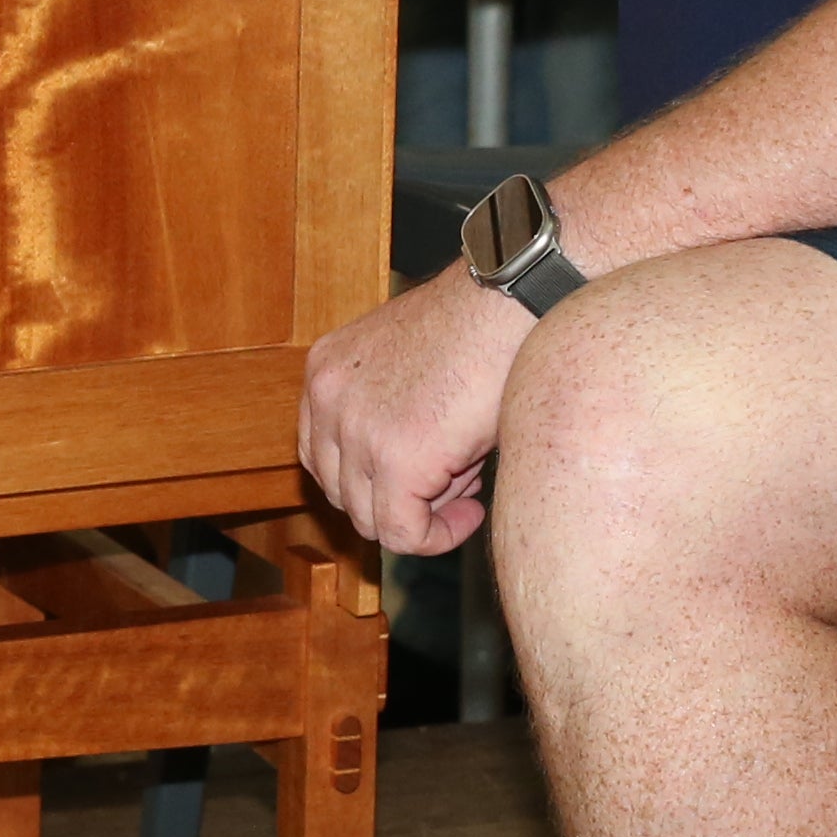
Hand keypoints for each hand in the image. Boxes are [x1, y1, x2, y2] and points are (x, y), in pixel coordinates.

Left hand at [299, 266, 535, 554]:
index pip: (322, 456)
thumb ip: (387, 415)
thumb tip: (408, 480)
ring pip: (371, 520)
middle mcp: (327, 399)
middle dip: (398, 498)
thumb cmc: (479, 324)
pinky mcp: (397, 460)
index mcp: (325, 371)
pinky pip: (403, 533)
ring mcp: (357, 431)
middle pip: (342, 492)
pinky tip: (471, 513)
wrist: (514, 300)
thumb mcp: (407, 366)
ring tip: (469, 482)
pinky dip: (437, 536)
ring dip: (423, 514)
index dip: (369, 480)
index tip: (417, 477)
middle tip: (453, 480)